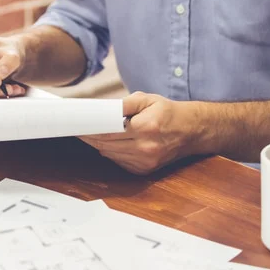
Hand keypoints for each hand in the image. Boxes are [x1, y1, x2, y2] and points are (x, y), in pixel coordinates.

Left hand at [80, 92, 195, 174]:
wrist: (192, 131)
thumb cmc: (168, 112)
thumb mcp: (147, 99)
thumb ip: (124, 104)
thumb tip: (102, 110)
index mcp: (146, 127)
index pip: (108, 130)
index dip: (90, 128)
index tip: (77, 124)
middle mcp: (145, 147)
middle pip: (106, 144)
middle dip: (90, 136)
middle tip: (77, 128)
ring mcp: (145, 162)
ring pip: (110, 154)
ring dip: (99, 144)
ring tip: (89, 134)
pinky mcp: (144, 170)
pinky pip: (119, 161)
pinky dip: (111, 152)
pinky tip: (108, 142)